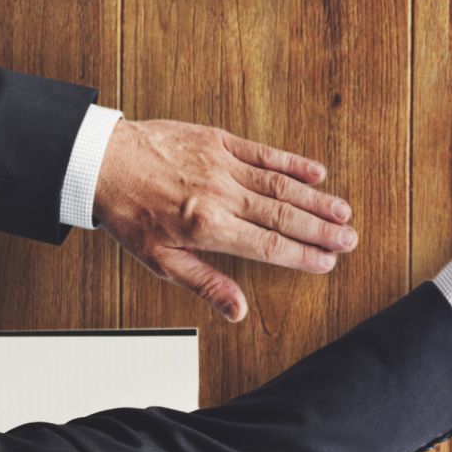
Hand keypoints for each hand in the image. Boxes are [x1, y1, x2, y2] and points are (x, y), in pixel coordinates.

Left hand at [94, 119, 357, 320]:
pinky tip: (316, 172)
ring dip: (316, 199)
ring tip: (343, 212)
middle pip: (284, 216)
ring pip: (280, 185)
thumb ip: (204, 282)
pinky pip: (263, 153)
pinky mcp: (218, 140)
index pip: (269, 246)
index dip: (303, 256)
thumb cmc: (128, 213)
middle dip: (321, 230)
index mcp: (207, 226)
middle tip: (350, 240)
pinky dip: (292, 163)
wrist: (101, 161)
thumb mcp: (158, 260)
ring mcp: (222, 165)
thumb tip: (237, 310)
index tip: (328, 263)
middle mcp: (221, 194)